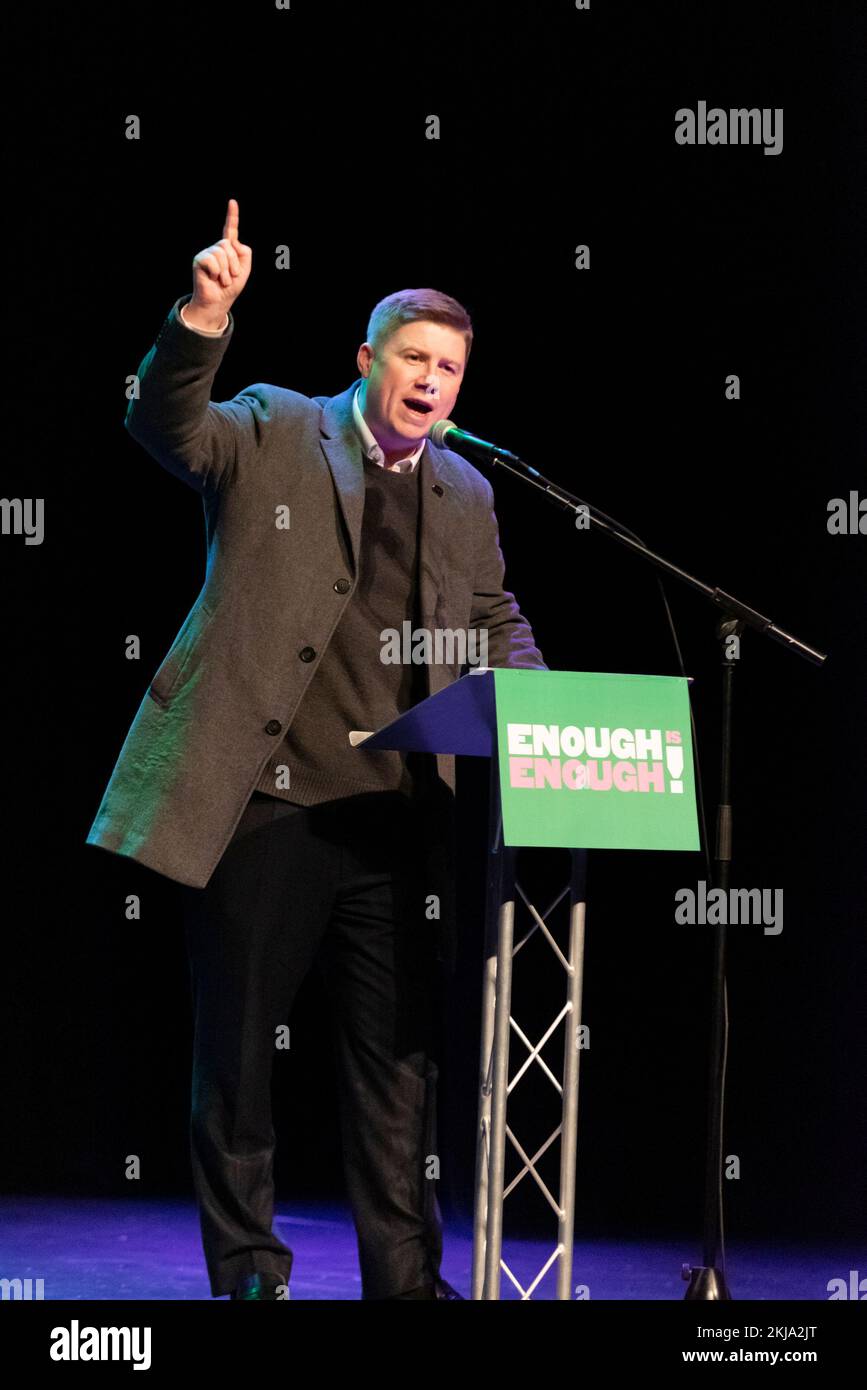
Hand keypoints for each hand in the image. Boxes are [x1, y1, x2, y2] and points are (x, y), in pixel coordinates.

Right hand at [188, 199, 251, 324]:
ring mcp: (207, 253)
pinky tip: (213, 278)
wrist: (219, 302)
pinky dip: (217, 272)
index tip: (232, 202)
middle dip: (234, 264)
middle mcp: (217, 248)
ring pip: (222, 253)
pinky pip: (212, 260)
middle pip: (229, 245)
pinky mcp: (199, 260)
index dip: (232, 216)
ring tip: (222, 280)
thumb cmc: (231, 287)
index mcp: (228, 249)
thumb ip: (244, 253)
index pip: (230, 230)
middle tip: (231, 277)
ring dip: (227, 271)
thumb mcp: (245, 270)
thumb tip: (232, 243)